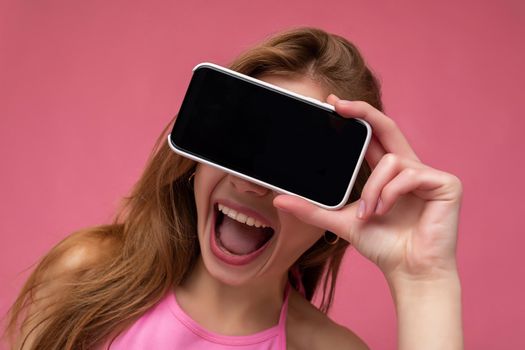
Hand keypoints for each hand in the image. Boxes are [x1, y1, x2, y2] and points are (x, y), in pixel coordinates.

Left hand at [273, 95, 462, 284]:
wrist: (408, 271)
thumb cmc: (382, 245)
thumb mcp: (341, 221)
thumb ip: (312, 209)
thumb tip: (279, 199)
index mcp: (389, 173)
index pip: (373, 137)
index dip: (357, 117)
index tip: (332, 104)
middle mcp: (409, 167)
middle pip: (387, 127)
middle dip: (362, 112)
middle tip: (337, 105)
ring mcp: (428, 174)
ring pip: (389, 160)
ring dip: (372, 189)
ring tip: (368, 214)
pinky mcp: (445, 184)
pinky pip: (408, 174)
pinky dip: (389, 194)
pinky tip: (384, 212)